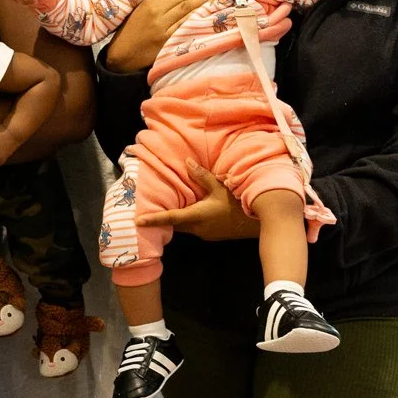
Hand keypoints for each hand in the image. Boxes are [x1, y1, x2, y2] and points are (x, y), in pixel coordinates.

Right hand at [103, 0, 215, 74]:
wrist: (122, 54)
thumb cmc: (131, 31)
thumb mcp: (139, 10)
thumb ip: (156, 0)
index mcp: (149, 2)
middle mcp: (156, 11)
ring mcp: (162, 25)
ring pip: (187, 7)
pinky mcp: (167, 38)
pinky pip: (185, 23)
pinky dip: (197, 15)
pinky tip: (207, 10)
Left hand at [139, 163, 262, 241]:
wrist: (260, 223)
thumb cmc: (239, 203)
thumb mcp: (220, 187)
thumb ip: (201, 176)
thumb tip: (187, 162)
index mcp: (197, 216)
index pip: (170, 218)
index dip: (153, 219)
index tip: (137, 221)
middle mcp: (198, 228)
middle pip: (174, 225)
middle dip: (162, 219)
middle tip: (148, 211)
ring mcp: (206, 234)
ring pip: (184, 227)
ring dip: (176, 219)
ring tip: (166, 207)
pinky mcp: (212, 235)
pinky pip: (194, 228)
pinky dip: (187, 221)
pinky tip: (189, 210)